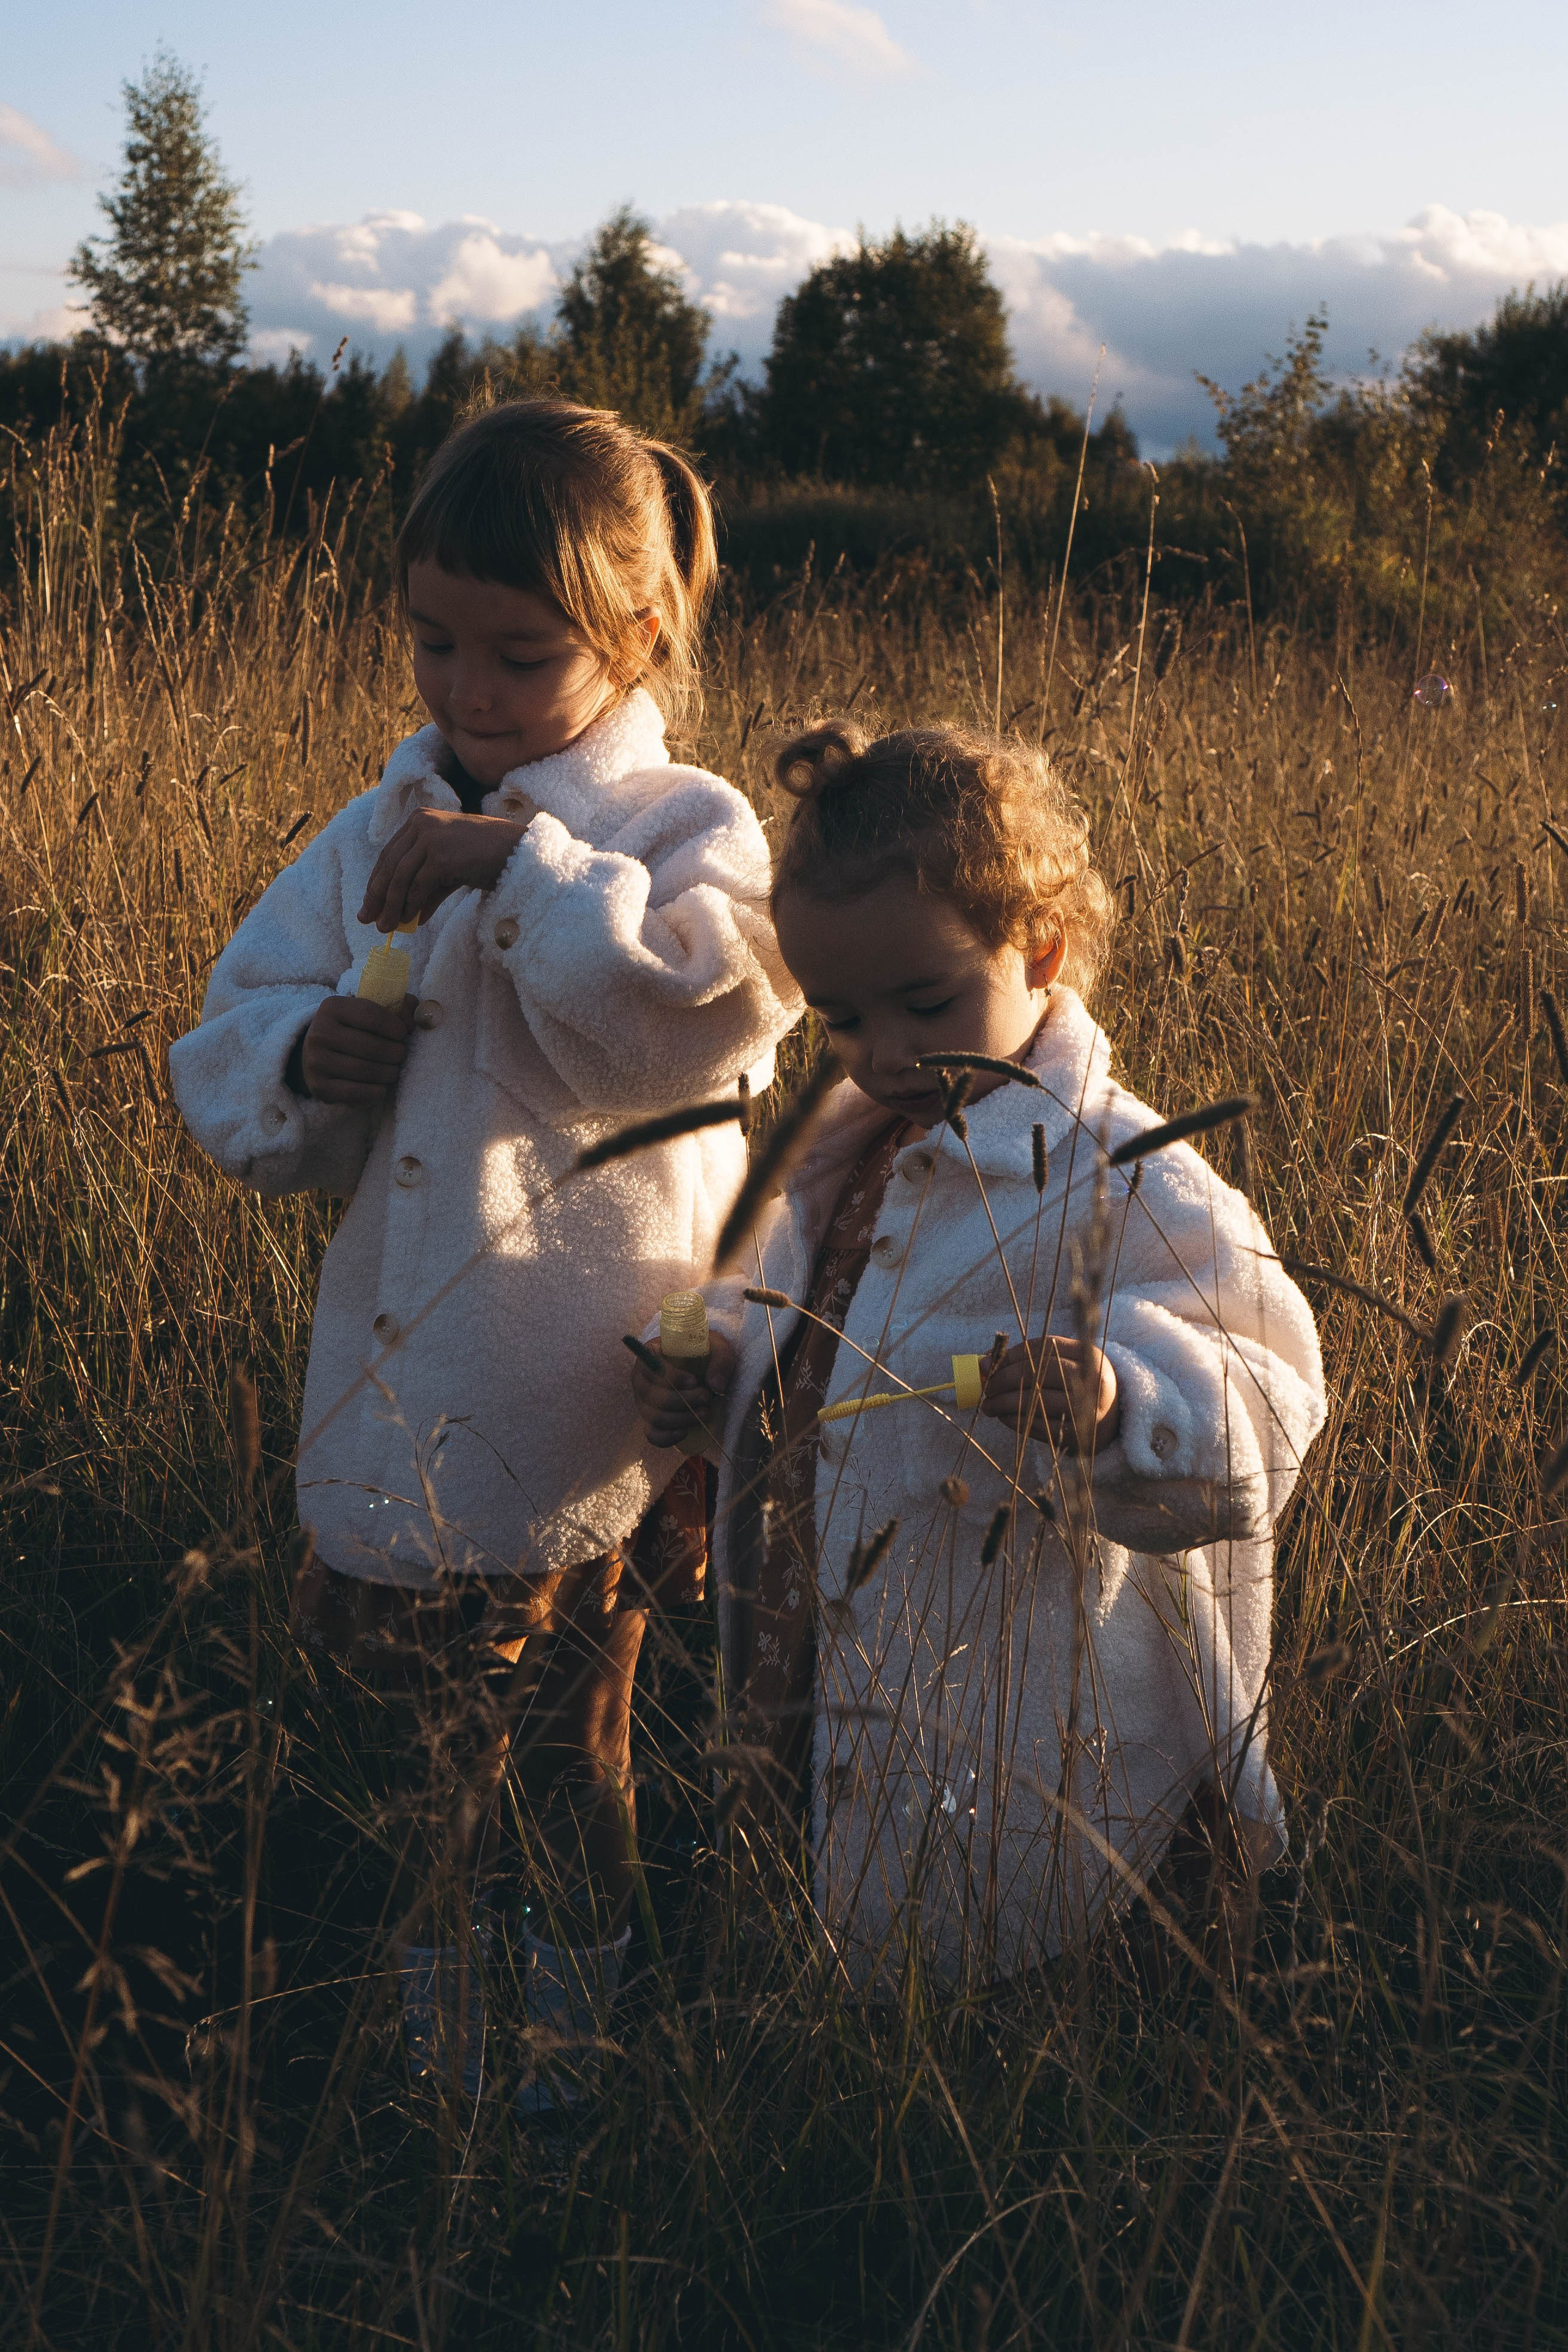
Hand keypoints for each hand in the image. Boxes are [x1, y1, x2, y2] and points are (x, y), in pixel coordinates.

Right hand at [296, 993, 414, 1104]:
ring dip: (389, 1073)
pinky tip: (383, 1087)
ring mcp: (316, 1061)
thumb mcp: (368, 1010)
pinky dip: (376, 1092)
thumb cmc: (353, 1029)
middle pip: (371, 1047)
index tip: (404, 1033)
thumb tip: (415, 1016)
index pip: (372, 1015)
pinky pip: (355, 1092)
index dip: (395, 1027)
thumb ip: (398, 1006)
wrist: (317, 1054)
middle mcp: (319, 1033)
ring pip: (365, 1070)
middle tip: (401, 1054)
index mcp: (332, 1008)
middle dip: (395, 1053)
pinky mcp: (319, 1086)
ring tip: (394, 1070)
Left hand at [358, 804, 535, 931]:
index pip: (388, 854)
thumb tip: (406, 916)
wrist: (516, 851)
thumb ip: (426, 887)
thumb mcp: (448, 868)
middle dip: (377, 896)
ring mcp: (431, 838)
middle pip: (389, 865)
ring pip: (400, 878)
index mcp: (419, 820)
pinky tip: (409, 921)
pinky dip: (411, 906)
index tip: (369, 904)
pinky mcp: (441, 856)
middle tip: (367, 919)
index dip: (375, 881)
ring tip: (386, 927)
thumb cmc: (484, 858)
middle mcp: (421, 824)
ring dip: (391, 906)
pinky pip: (418, 886)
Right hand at [630, 1330, 735, 1450]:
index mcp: (650, 1355)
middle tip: (705, 1397)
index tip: (695, 1381)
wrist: (702, 1369)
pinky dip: (668, 1437)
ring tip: (705, 1412)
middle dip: (683, 1400)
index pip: (650, 1368)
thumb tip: (715, 1385)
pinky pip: (652, 1435)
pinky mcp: (650, 1421)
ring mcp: (644, 1402)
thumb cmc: (705, 1353)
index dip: (672, 1378)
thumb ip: (720, 1360)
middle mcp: (641, 1379)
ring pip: (654, 1417)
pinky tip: (686, 1432)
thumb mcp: (717, 1347)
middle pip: (651, 1396)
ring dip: (682, 1418)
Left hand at [982, 1335, 1119, 1453]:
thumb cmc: (1079, 1387)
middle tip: (986, 1386)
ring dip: (1004, 1403)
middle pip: (1038, 1372)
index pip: (1044, 1346)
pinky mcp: (1077, 1434)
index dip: (1011, 1354)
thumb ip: (1031, 1359)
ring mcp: (1085, 1409)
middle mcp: (1091, 1380)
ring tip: (988, 1405)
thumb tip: (986, 1361)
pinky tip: (1004, 1417)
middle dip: (1003, 1379)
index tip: (987, 1362)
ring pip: (1035, 1400)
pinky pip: (1038, 1426)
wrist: (1114, 1420)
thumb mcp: (1066, 1364)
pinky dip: (1015, 1421)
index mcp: (1088, 1355)